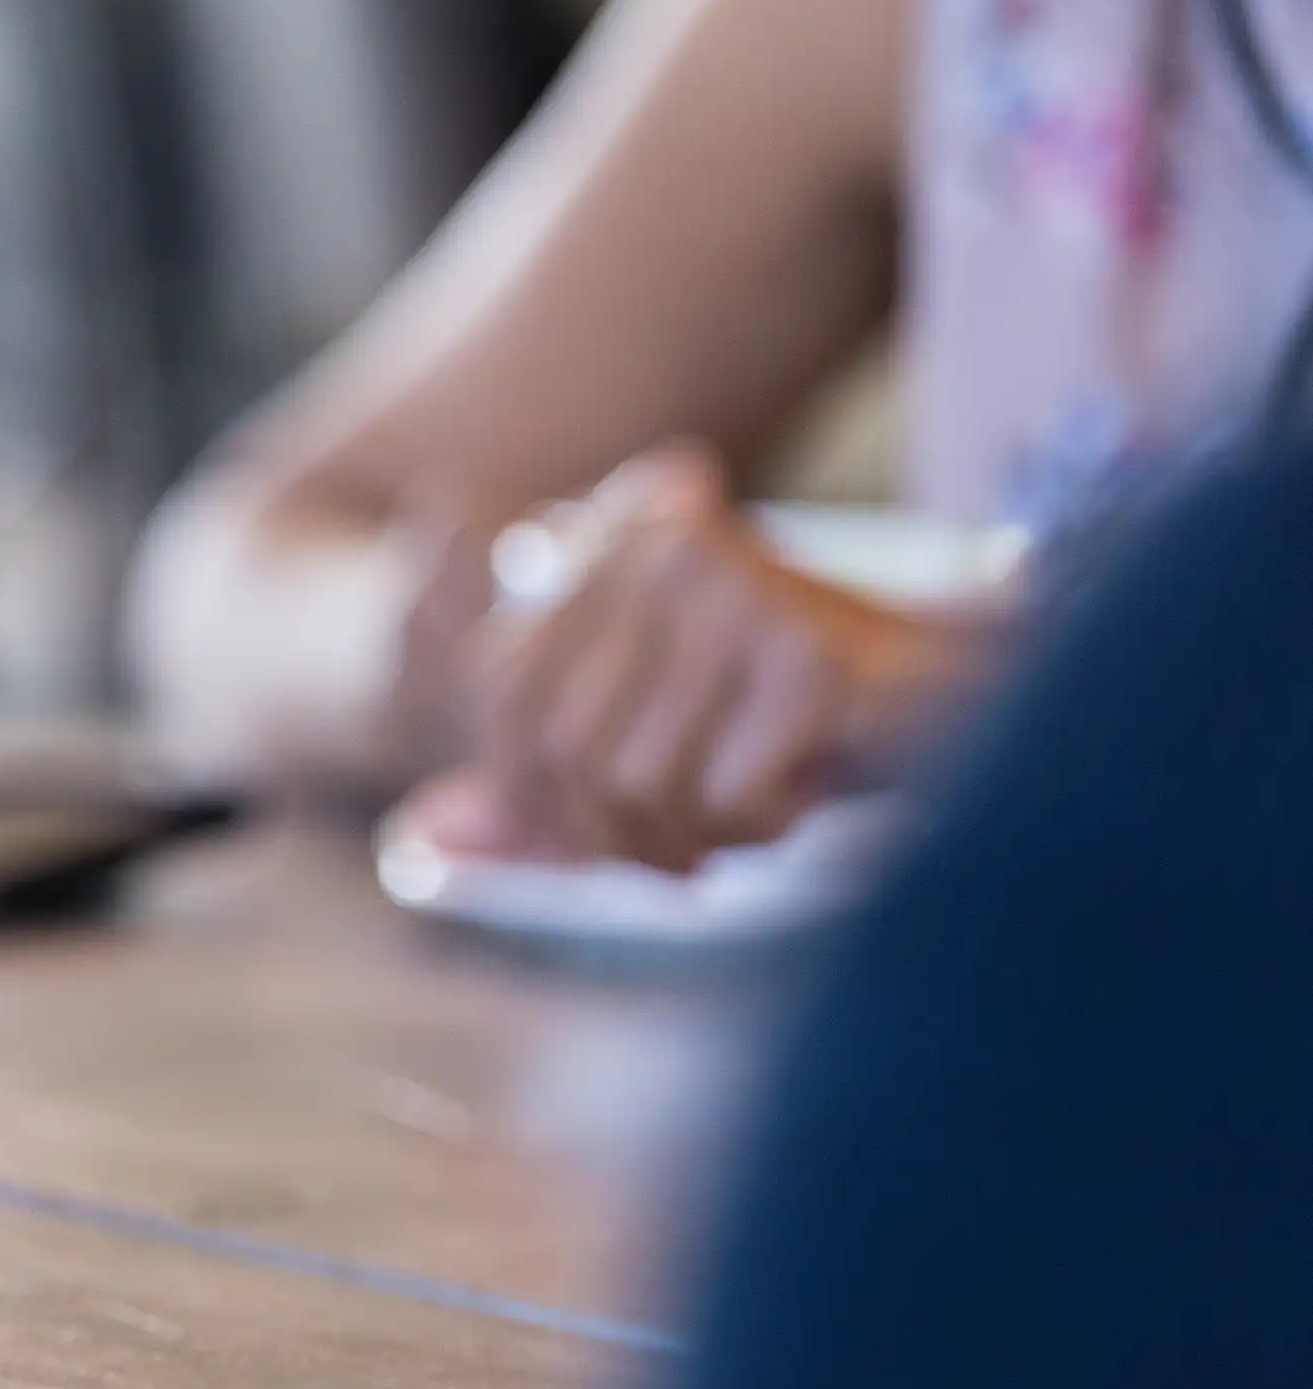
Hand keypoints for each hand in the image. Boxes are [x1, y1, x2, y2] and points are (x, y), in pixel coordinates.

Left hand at [442, 445, 979, 868]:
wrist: (962, 692)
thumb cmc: (776, 726)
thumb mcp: (633, 735)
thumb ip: (531, 782)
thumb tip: (425, 841)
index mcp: (603, 542)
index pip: (500, 698)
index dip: (537, 793)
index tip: (599, 830)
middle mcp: (657, 545)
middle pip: (565, 751)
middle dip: (622, 833)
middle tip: (694, 846)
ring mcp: (733, 587)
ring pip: (637, 779)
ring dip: (698, 832)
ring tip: (755, 806)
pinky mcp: (807, 652)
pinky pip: (723, 791)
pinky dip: (761, 821)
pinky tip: (807, 787)